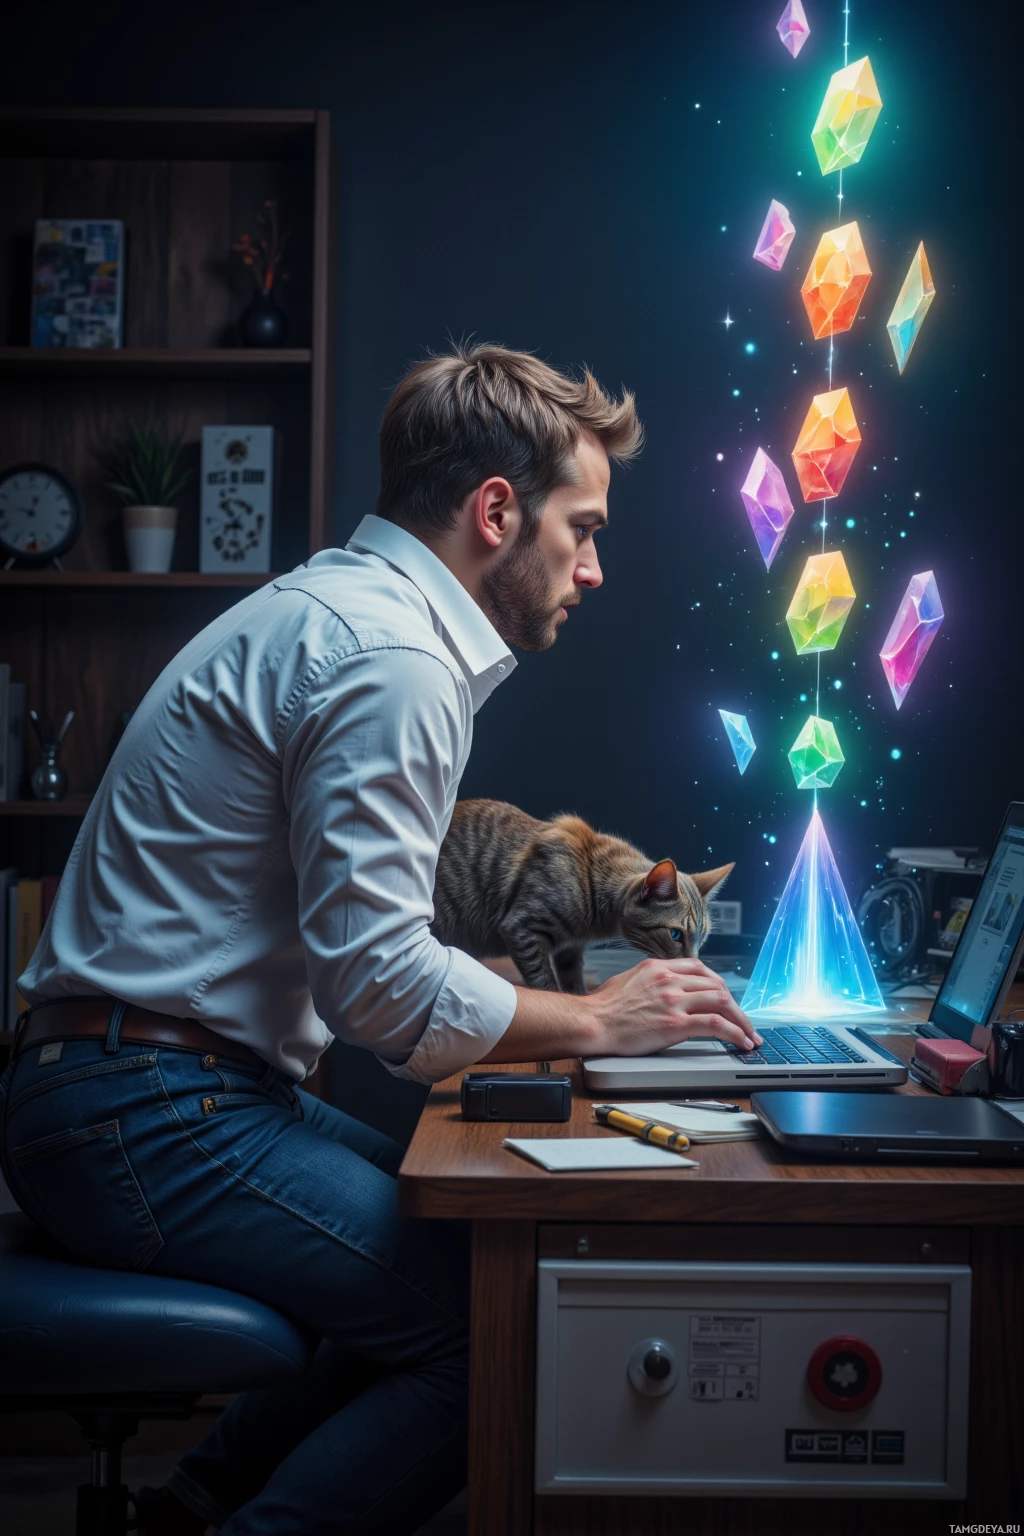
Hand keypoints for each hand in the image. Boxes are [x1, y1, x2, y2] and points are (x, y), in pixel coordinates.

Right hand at [587, 957, 761, 1054]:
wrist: (590, 1023)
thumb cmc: (602, 1008)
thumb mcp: (627, 980)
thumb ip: (649, 980)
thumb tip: (659, 988)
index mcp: (658, 967)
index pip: (700, 968)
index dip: (718, 984)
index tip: (725, 998)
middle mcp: (669, 979)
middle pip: (716, 984)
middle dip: (735, 1004)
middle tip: (743, 1020)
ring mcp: (674, 1000)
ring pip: (722, 1001)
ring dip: (742, 1020)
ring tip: (750, 1035)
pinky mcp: (675, 1024)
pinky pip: (716, 1024)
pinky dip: (735, 1033)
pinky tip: (742, 1042)